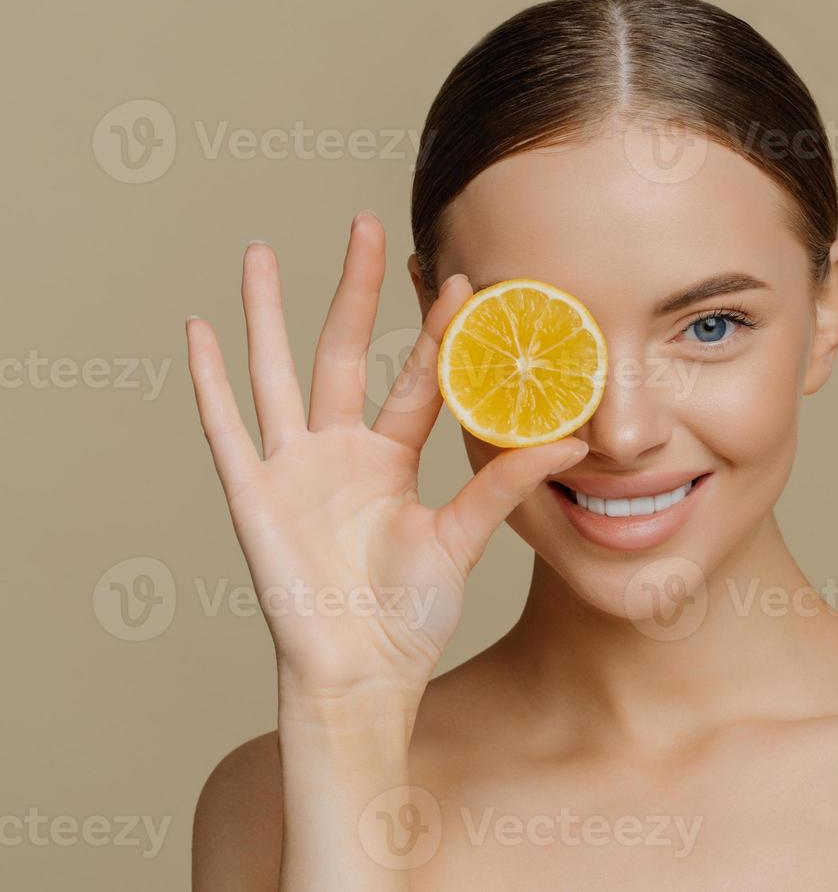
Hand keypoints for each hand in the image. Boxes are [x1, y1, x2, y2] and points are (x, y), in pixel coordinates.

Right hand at [184, 212, 586, 706]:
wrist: (362, 673)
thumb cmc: (410, 613)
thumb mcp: (463, 537)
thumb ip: (507, 484)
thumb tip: (577, 443)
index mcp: (391, 457)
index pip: (416, 376)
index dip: (436, 330)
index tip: (462, 278)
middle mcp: (340, 451)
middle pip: (345, 352)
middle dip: (356, 290)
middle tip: (367, 225)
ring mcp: (293, 467)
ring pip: (277, 372)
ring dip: (269, 313)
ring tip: (263, 252)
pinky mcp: (254, 494)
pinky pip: (227, 428)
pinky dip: (210, 380)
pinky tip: (199, 329)